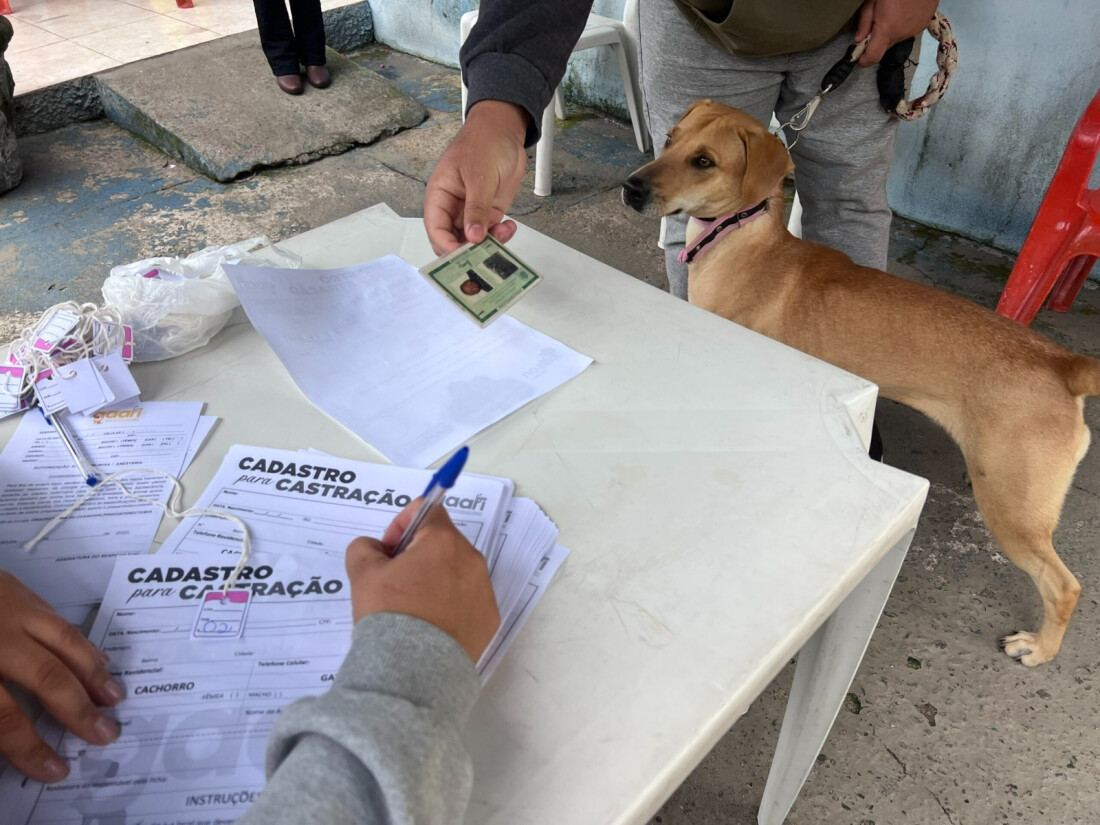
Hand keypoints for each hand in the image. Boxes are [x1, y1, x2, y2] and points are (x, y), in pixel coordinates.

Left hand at [0, 572, 123, 782]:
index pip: (3, 718)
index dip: (30, 748)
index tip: (56, 770)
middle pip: (45, 678)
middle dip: (78, 710)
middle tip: (106, 735)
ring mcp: (7, 608)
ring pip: (62, 641)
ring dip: (92, 673)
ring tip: (114, 697)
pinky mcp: (14, 587)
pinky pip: (56, 617)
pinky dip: (81, 641)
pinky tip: (95, 657)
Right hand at [345, 501, 500, 662]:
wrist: (413, 670)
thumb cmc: (389, 614)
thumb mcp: (362, 574)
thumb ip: (365, 548)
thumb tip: (377, 549)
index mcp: (442, 541)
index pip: (426, 510)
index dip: (401, 524)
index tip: (387, 552)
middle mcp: (471, 559)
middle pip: (442, 542)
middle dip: (417, 554)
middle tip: (395, 583)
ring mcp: (484, 590)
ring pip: (457, 571)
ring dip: (435, 579)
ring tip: (412, 608)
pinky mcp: (489, 618)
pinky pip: (468, 600)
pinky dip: (450, 605)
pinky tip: (430, 626)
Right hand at [424, 100, 528, 255]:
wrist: (504, 130)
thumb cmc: (483, 142)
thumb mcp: (478, 175)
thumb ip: (476, 208)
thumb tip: (473, 236)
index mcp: (440, 196)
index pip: (436, 229)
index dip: (446, 246)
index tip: (463, 256)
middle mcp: (452, 208)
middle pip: (452, 240)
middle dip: (467, 251)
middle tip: (485, 253)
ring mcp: (471, 212)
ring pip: (473, 241)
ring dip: (488, 244)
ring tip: (503, 234)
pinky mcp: (489, 213)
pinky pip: (490, 234)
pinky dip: (500, 236)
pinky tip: (509, 227)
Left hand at [854, 0, 937, 66]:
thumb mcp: (874, 0)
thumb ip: (865, 21)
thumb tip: (859, 39)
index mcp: (887, 29)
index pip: (873, 57)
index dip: (864, 60)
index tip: (858, 58)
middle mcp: (901, 34)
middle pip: (884, 47)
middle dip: (877, 40)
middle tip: (875, 23)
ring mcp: (914, 30)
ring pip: (896, 39)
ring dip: (891, 32)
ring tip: (892, 13)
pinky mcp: (923, 25)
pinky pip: (907, 32)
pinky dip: (902, 26)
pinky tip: (904, 11)